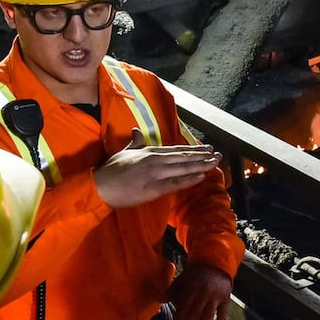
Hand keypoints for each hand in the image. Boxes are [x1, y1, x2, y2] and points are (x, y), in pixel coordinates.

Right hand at [94, 128, 219, 208]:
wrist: (101, 185)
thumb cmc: (111, 169)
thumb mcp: (125, 151)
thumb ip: (135, 142)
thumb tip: (136, 131)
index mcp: (150, 152)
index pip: (176, 150)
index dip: (193, 149)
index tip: (206, 148)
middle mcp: (155, 160)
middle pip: (184, 157)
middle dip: (202, 156)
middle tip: (218, 154)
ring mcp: (155, 174)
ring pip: (183, 168)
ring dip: (201, 166)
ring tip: (215, 163)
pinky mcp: (154, 188)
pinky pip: (176, 183)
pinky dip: (189, 179)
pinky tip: (201, 176)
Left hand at [167, 264, 233, 319]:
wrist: (216, 265)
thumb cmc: (196, 275)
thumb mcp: (182, 279)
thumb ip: (172, 290)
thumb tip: (162, 300)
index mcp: (192, 288)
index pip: (184, 309)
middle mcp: (204, 293)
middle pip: (195, 315)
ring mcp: (216, 297)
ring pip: (209, 317)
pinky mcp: (226, 300)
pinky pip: (222, 316)